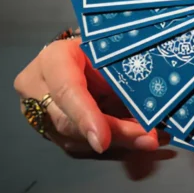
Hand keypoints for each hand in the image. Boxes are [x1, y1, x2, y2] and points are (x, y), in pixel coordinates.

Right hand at [14, 39, 165, 153]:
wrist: (85, 54)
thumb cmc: (102, 47)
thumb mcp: (112, 51)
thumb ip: (125, 73)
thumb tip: (154, 105)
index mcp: (54, 59)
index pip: (66, 89)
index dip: (85, 116)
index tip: (102, 141)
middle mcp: (39, 87)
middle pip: (70, 122)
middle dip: (113, 134)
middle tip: (148, 139)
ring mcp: (41, 111)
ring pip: (76, 139)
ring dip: (118, 143)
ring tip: (151, 139)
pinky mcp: (52, 130)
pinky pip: (83, 145)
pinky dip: (115, 145)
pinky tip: (140, 140)